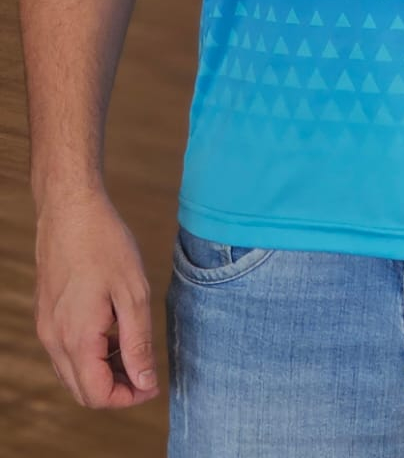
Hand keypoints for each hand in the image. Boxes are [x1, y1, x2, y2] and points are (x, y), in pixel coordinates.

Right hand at [33, 188, 159, 408]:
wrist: (70, 208)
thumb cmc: (104, 244)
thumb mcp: (133, 293)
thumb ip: (138, 343)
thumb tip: (145, 382)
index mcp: (76, 338)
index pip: (97, 395)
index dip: (129, 397)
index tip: (153, 382)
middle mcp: (54, 340)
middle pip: (83, 391)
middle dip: (117, 389)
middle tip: (146, 369)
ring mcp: (47, 328)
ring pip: (73, 373)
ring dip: (103, 372)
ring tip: (132, 345)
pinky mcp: (46, 315)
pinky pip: (66, 351)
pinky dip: (90, 354)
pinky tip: (113, 328)